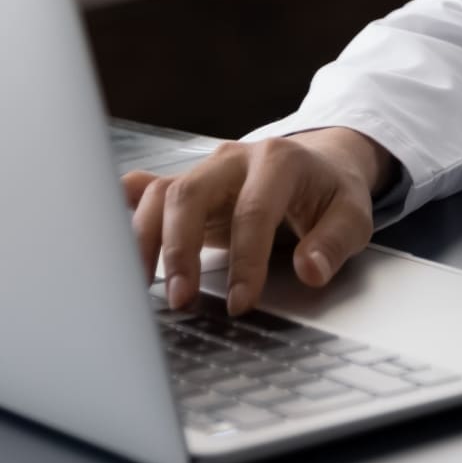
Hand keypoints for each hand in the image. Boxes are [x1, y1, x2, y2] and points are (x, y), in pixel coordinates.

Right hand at [123, 127, 388, 315]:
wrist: (320, 163)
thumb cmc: (332, 193)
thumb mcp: (354, 216)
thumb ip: (334, 242)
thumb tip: (310, 270)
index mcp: (280, 161)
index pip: (253, 210)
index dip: (246, 259)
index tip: (243, 302)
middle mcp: (234, 159)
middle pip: (190, 195)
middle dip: (179, 250)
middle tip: (181, 299)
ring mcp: (205, 170)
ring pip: (161, 196)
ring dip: (146, 242)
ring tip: (142, 289)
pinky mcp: (187, 186)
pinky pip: (148, 193)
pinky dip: (125, 215)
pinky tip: (107, 244)